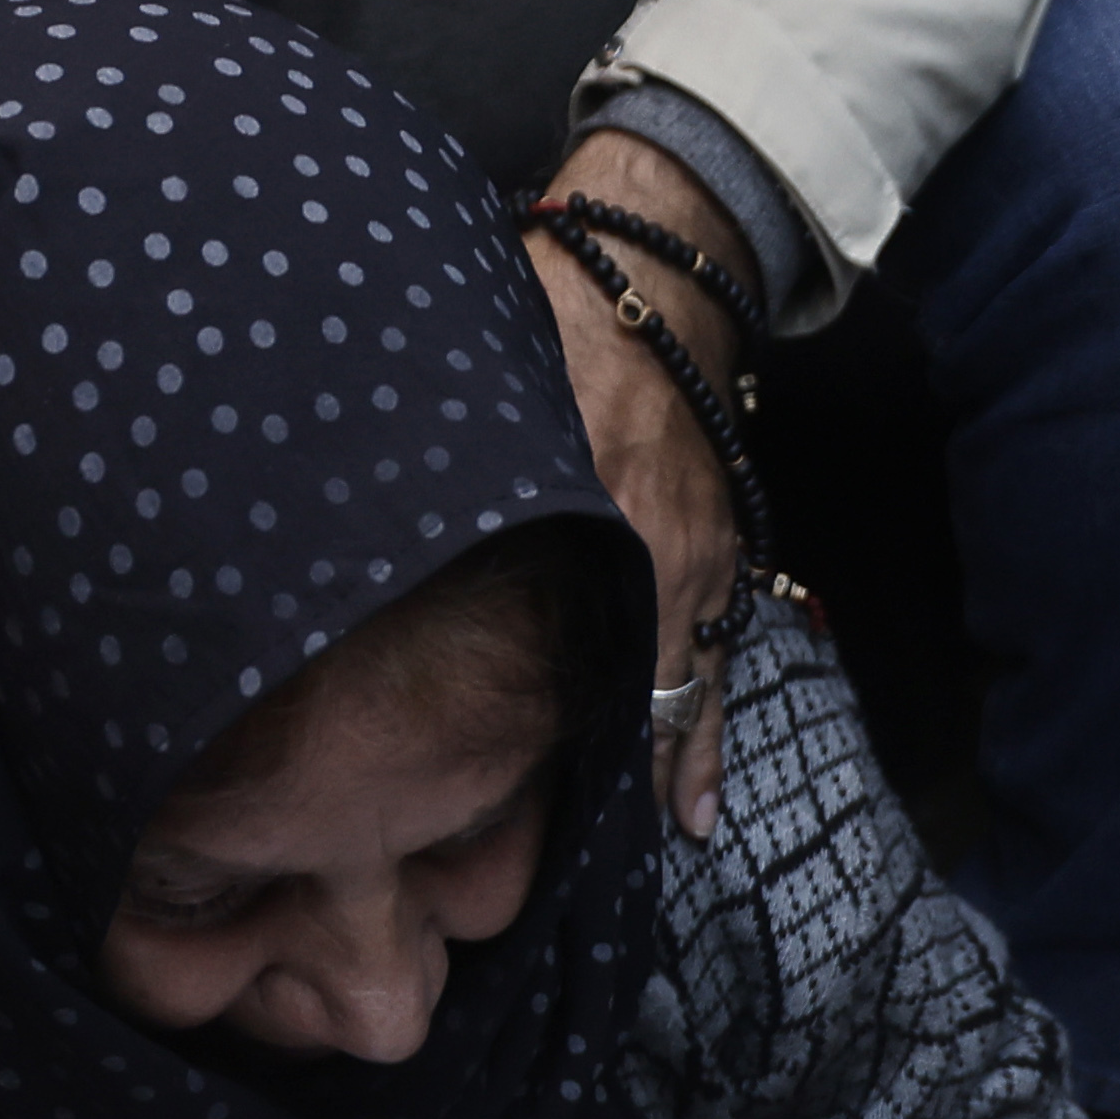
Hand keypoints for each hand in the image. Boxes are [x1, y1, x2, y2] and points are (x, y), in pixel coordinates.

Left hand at [522, 132, 748, 828]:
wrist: (658, 265)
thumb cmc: (563, 317)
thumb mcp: (503, 401)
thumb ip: (472, 488)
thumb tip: (397, 557)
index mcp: (622, 531)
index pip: (604, 666)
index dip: (578, 743)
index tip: (544, 807)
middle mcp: (673, 558)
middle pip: (652, 692)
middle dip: (629, 773)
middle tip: (597, 854)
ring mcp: (706, 553)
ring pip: (695, 681)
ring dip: (679, 758)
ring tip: (676, 831)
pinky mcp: (719, 538)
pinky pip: (722, 647)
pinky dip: (711, 716)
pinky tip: (699, 781)